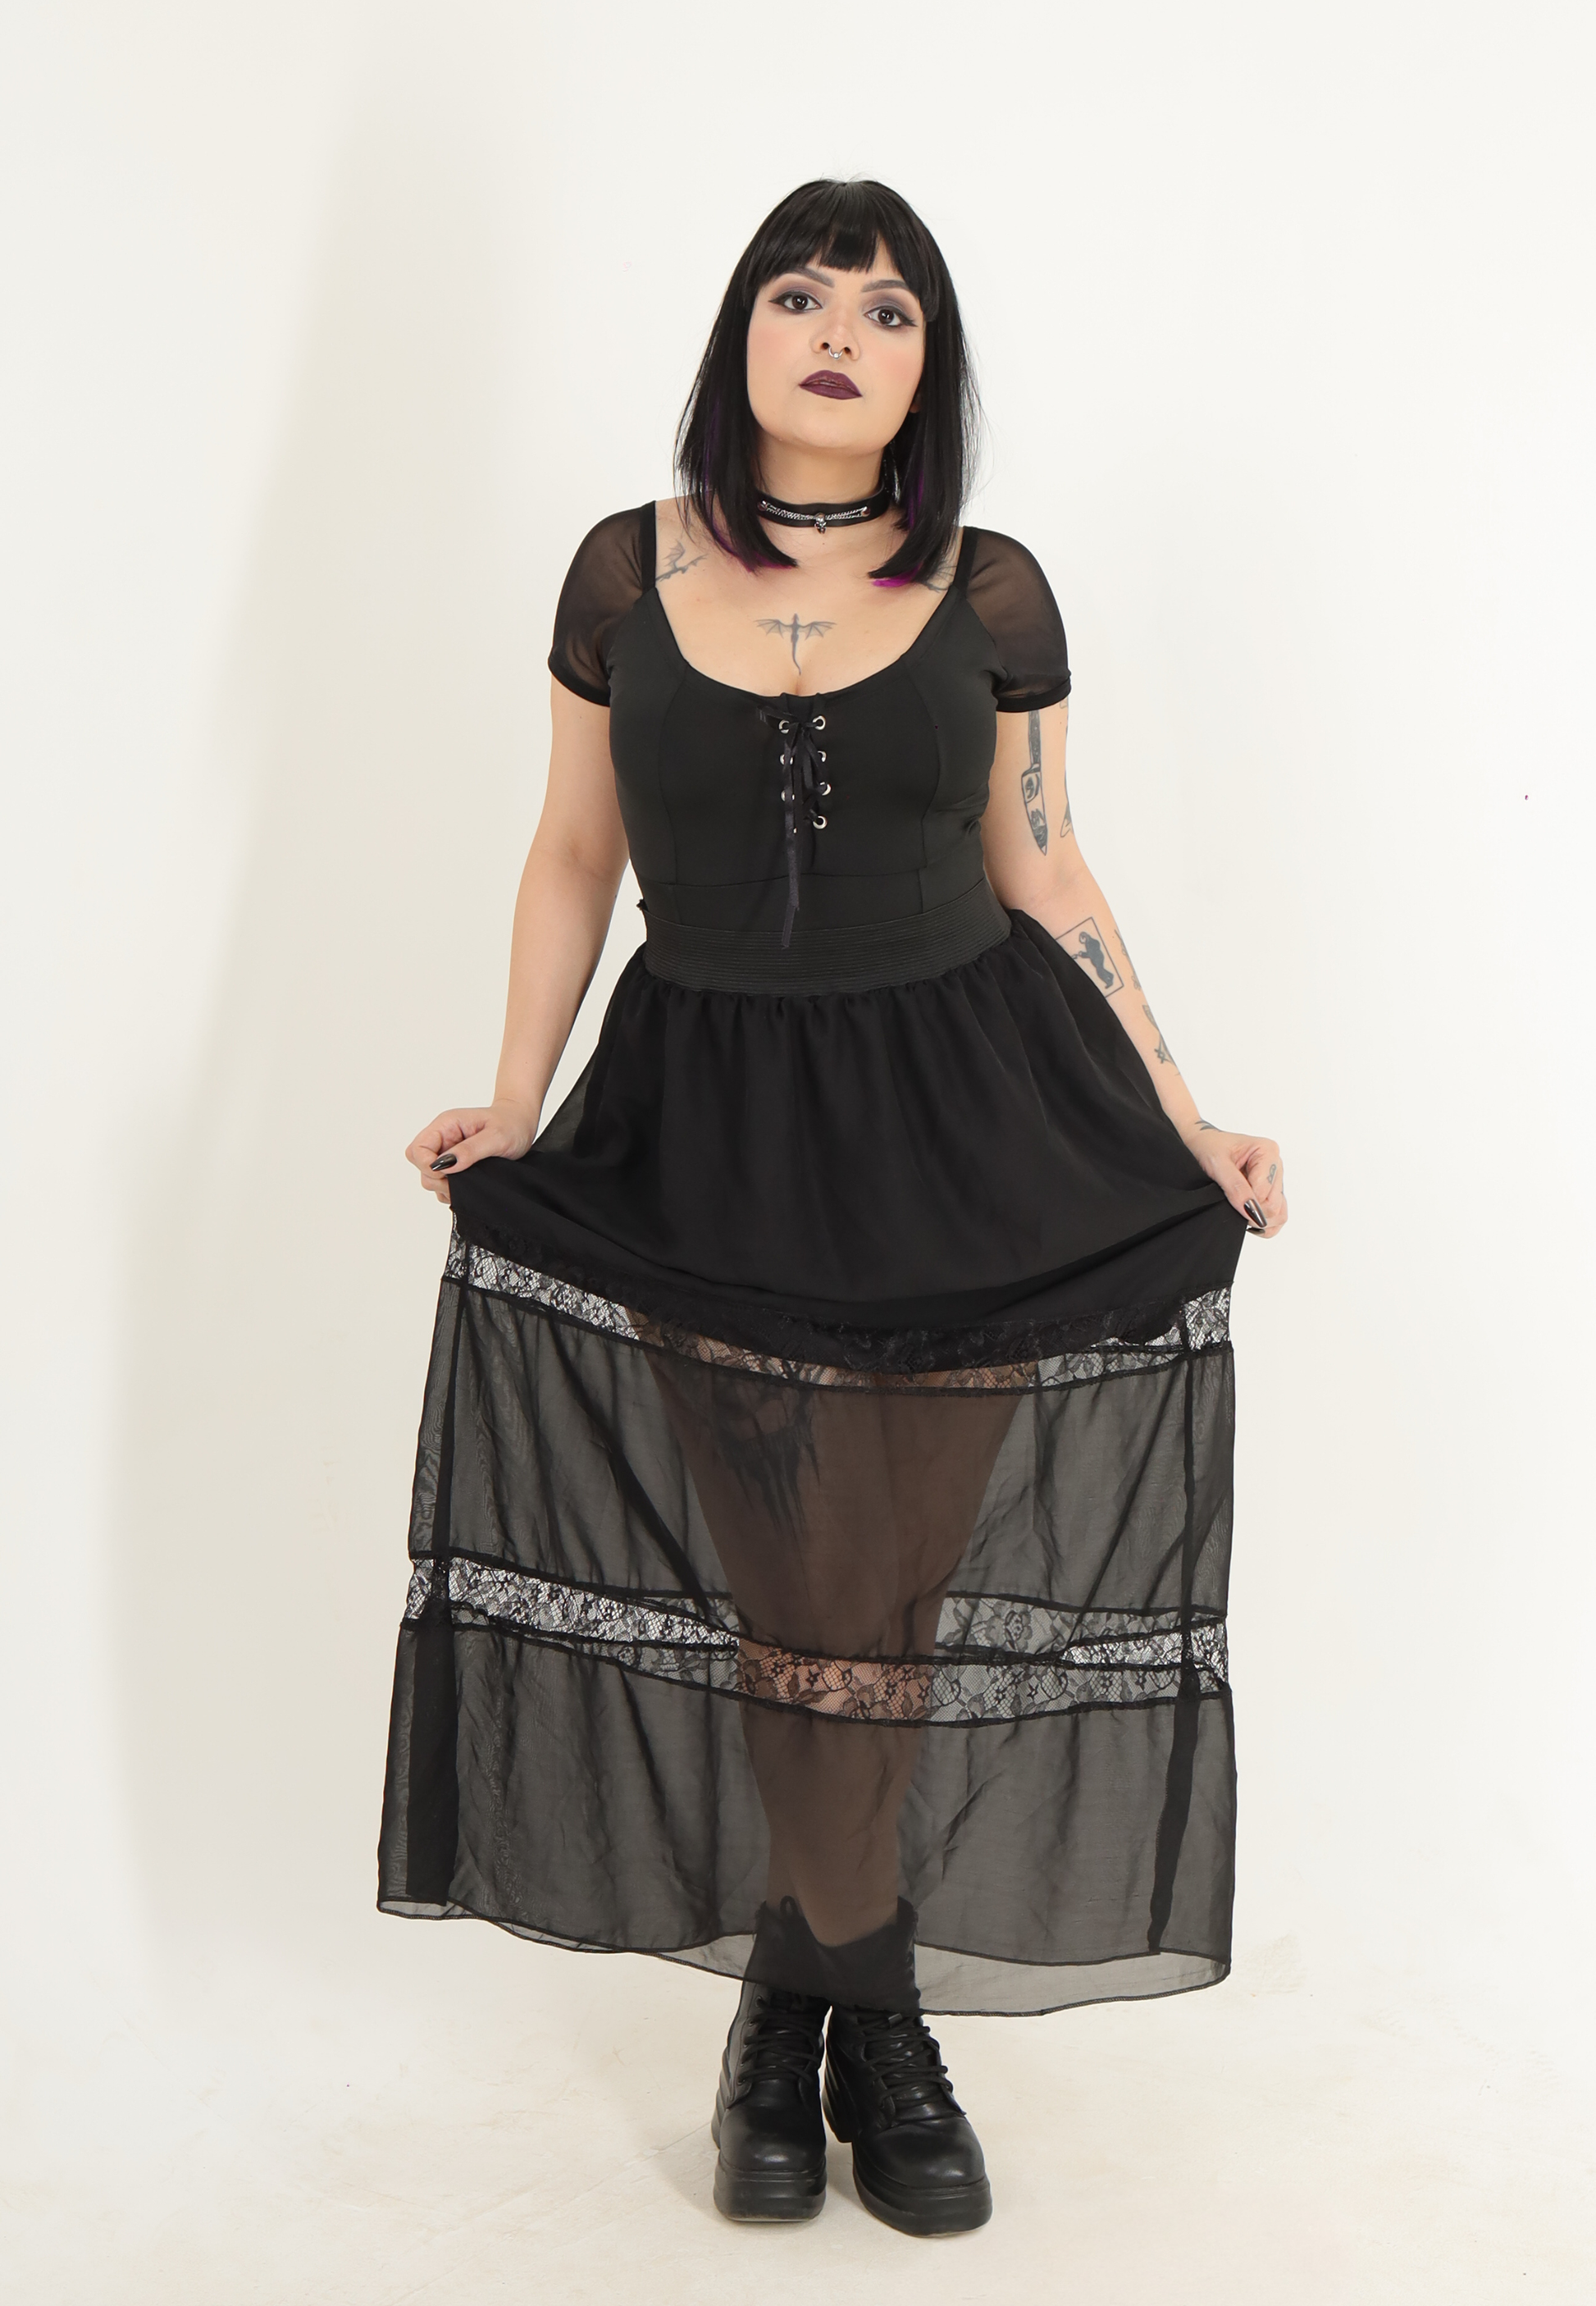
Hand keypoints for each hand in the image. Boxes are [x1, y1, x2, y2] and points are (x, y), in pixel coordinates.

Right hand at [405, 1099, 538, 1205]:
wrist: (522, 1124)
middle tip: (463, 1179)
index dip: (428, 1166)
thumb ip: (469, 1151)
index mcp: (446, 1125)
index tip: (450, 1174)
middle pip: (419, 1164)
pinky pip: (441, 1183)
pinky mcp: (454, 1164)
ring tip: (470, 1181)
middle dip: (436, 1178)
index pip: (418, 1149)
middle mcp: (442, 1138)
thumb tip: (444, 1165)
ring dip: (444, 1185)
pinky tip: (470, 1184)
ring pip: (429, 1176)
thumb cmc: (512, 1124)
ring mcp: (447, 1152)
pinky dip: (450, 1189)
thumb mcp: (496, 1137)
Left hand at [1180, 1122, 1286, 1238]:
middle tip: (1229, 1200)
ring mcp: (1274, 1181)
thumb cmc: (1206, 1146)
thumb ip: (1235, 1187)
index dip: (1245, 1201)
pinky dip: (1263, 1224)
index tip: (1227, 1194)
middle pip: (1274, 1206)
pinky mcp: (1270, 1193)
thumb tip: (1251, 1211)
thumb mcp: (1216, 1164)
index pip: (1266, 1193)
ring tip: (1236, 1205)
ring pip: (1279, 1214)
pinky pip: (1278, 1217)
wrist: (1199, 1143)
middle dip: (1251, 1210)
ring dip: (1257, 1218)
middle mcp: (1275, 1166)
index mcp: (1268, 1151)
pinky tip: (1245, 1215)